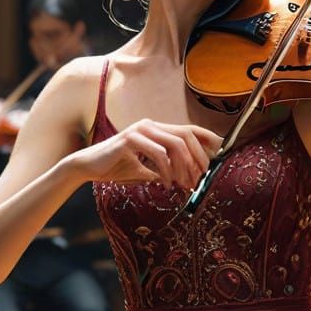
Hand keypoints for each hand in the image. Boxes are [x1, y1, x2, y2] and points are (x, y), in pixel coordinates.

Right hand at [70, 120, 221, 189]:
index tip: (220, 155)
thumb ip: (167, 167)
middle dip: (198, 158)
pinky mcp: (129, 140)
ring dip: (183, 168)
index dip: (207, 139)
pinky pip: (157, 154)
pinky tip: (164, 183)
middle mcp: (150, 125)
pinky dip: (165, 171)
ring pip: (175, 144)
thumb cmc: (118, 167)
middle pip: (186, 135)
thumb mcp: (148, 168)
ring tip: (182, 185)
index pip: (188, 129)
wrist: (89, 166)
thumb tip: (191, 176)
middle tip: (199, 179)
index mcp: (156, 129)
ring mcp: (140, 130)